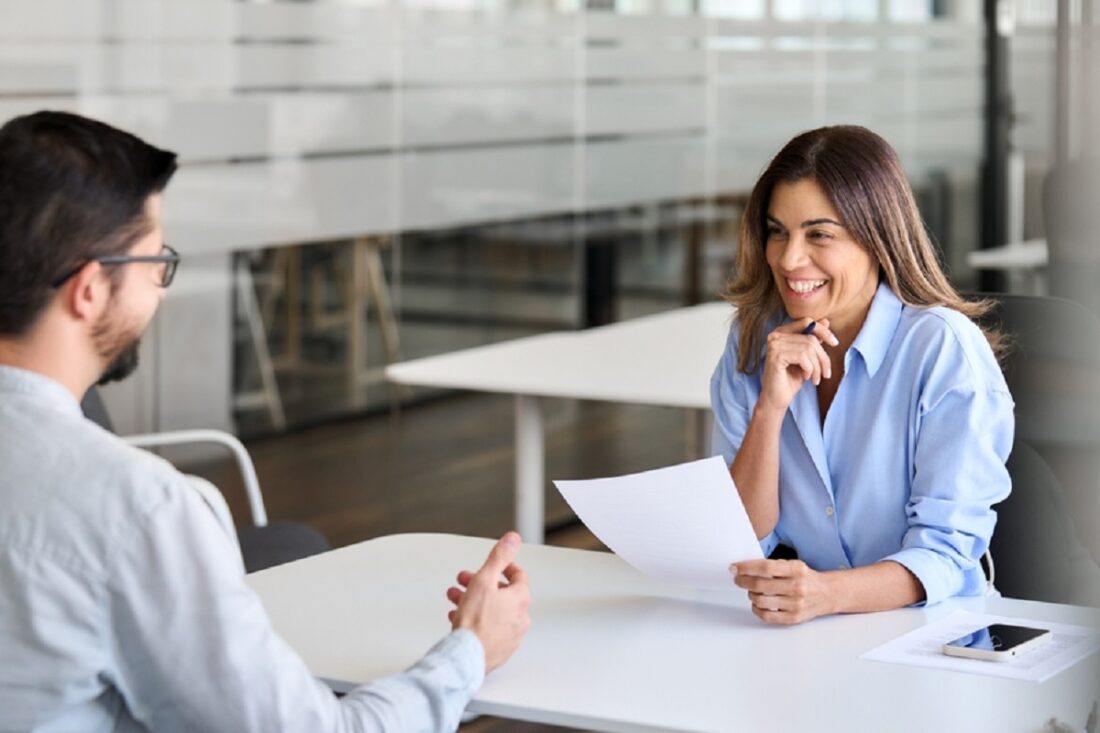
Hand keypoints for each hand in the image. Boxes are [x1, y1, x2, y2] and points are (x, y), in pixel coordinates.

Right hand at [447, 532, 530, 671]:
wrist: (466, 658)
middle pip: (502, 593)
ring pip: (493, 611)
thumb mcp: (484, 580)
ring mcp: (511, 636)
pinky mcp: (499, 650)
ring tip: (456, 598)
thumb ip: (498, 557)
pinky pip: (488, 629)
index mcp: (520, 600)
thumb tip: (513, 539)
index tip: (494, 565)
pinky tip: (459, 618)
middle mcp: (520, 618)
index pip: (518, 576)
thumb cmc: (475, 624)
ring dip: (474, 600)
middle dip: (481, 583)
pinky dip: (475, 620)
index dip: (504, 567)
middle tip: (466, 580)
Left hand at [731, 558, 836, 624]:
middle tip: (738, 579)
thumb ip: (774, 566)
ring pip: (761, 601)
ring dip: (750, 595)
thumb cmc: (807, 577)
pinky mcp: (794, 618)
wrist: (828, 593)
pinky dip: (757, 609)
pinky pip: (767, 616)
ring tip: (751, 590)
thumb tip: (746, 568)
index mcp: (797, 570)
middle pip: (761, 586)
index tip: (734, 568)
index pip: (766, 568)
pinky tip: (756, 604)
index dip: (746, 568)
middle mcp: (797, 587)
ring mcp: (795, 604)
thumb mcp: (794, 565)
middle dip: (743, 581)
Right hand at [759, 318, 838, 413]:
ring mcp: (774, 345)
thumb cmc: (791, 378)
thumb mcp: (807, 357)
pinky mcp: (775, 356)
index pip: (806, 321)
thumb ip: (813, 339)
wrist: (777, 399)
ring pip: (809, 348)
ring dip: (817, 367)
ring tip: (815, 378)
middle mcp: (775, 335)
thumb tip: (825, 321)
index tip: (835, 343)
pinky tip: (806, 377)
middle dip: (823, 358)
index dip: (823, 331)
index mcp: (781, 332)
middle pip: (811, 337)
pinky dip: (810, 369)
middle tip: (826, 374)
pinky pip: (803, 357)